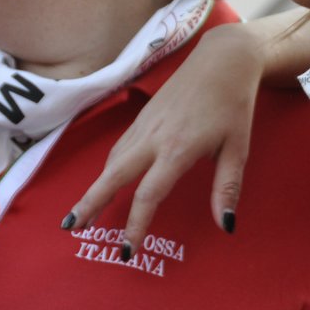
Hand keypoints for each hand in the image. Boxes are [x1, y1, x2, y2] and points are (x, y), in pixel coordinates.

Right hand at [65, 21, 265, 247]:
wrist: (223, 60)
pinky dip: (107, 169)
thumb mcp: (238, 149)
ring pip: (112, 161)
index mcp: (178, 149)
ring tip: (82, 214)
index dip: (137, 225)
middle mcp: (154, 138)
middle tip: (72, 228)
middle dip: (90, 203)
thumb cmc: (234, 105)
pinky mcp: (143, 117)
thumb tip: (226, 225)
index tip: (129, 249)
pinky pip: (119, 148)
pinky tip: (106, 182)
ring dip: (95, 188)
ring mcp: (145, 125)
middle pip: (114, 176)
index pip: (149, 195)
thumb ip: (227, 188)